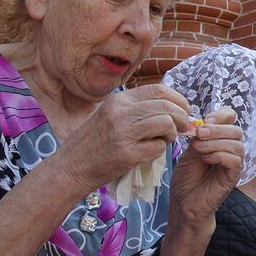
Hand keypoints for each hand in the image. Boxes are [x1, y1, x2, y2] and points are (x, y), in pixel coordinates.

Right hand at [59, 84, 190, 191]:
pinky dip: (159, 150)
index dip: (178, 99)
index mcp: (119, 100)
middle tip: (183, 127)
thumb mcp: (111, 115)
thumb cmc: (93, 142)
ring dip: (172, 133)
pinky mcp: (127, 154)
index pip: (159, 90)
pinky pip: (158, 147)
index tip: (184, 110)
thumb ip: (137, 109)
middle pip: (166, 105)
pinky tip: (149, 152)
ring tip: (165, 139)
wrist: (72, 166)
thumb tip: (173, 107)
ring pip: (166, 123)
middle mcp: (121, 112)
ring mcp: (124, 133)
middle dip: (182, 117)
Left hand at [168, 107, 243, 225]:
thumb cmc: (186, 180)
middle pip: (236, 130)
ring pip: (237, 145)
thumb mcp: (189, 153)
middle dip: (217, 129)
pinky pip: (236, 160)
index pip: (231, 119)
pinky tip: (206, 159)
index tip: (204, 121)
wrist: (184, 205)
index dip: (220, 116)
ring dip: (216, 142)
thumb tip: (201, 123)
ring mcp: (234, 165)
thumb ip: (198, 137)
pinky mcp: (233, 178)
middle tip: (199, 134)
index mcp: (220, 141)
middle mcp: (230, 151)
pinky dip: (220, 155)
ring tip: (198, 149)